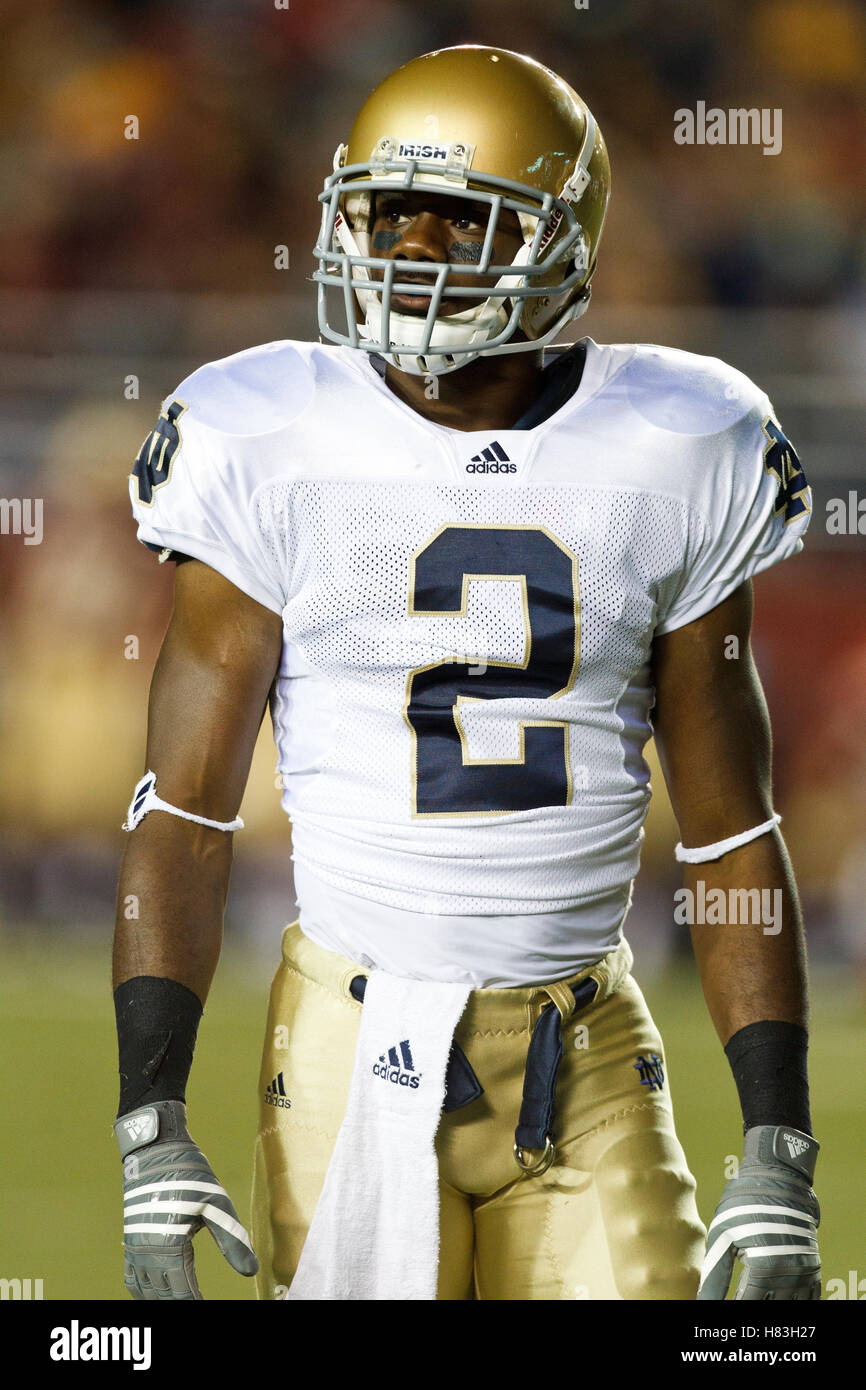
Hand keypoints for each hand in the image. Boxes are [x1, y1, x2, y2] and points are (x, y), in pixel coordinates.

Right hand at [114, 1099, 257, 1299]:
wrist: (155, 1149)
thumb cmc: (189, 1174)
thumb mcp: (216, 1205)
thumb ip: (232, 1240)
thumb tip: (251, 1271)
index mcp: (169, 1245)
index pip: (182, 1292)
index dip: (195, 1303)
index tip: (207, 1307)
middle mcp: (147, 1251)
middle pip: (163, 1295)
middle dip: (180, 1303)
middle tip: (197, 1304)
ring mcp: (135, 1246)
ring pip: (144, 1290)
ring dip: (161, 1299)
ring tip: (181, 1301)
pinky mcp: (130, 1237)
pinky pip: (131, 1275)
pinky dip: (142, 1290)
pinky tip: (156, 1291)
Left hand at [698, 1125, 820, 1299]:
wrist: (780, 1176)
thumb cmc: (745, 1202)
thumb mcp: (724, 1233)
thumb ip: (714, 1272)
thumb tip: (701, 1300)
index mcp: (765, 1269)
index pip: (746, 1306)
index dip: (730, 1311)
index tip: (717, 1312)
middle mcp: (789, 1276)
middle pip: (769, 1310)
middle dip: (750, 1311)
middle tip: (733, 1303)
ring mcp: (805, 1274)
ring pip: (789, 1308)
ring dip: (771, 1307)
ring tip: (752, 1299)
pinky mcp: (813, 1268)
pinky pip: (809, 1300)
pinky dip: (793, 1304)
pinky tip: (775, 1300)